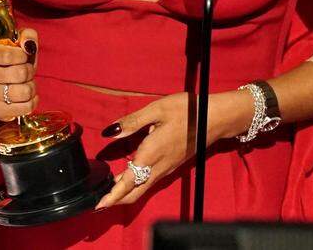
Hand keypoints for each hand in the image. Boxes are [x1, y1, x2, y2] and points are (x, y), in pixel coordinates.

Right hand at [0, 27, 38, 120]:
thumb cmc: (10, 56)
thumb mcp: (17, 40)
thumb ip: (27, 35)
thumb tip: (29, 44)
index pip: (7, 55)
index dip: (22, 55)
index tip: (23, 56)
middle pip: (19, 74)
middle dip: (30, 71)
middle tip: (27, 71)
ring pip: (23, 92)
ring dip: (32, 87)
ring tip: (27, 83)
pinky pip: (22, 109)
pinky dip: (31, 102)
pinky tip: (29, 97)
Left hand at [93, 89, 253, 209]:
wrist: (214, 118)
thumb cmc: (187, 111)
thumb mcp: (157, 109)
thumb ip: (132, 122)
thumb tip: (110, 132)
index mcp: (151, 154)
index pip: (128, 181)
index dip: (113, 194)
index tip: (98, 203)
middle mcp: (159, 166)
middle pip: (135, 192)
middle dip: (116, 200)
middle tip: (99, 202)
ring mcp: (166, 168)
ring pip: (142, 188)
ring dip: (125, 193)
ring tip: (108, 191)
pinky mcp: (171, 166)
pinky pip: (150, 181)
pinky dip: (136, 185)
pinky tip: (127, 177)